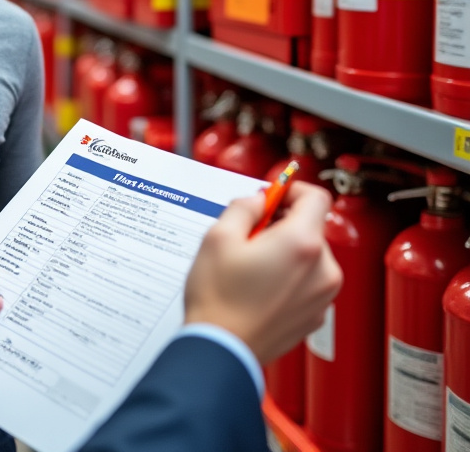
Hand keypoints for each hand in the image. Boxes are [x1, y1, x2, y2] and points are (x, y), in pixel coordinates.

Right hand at [183, 181, 341, 363]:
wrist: (223, 350)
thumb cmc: (218, 300)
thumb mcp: (217, 237)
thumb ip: (243, 206)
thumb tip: (257, 201)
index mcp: (301, 243)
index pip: (316, 197)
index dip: (292, 189)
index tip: (273, 194)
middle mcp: (322, 269)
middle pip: (310, 227)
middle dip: (281, 223)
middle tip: (248, 234)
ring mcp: (322, 295)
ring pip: (310, 255)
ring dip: (285, 251)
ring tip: (250, 265)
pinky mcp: (315, 315)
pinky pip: (307, 282)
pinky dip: (288, 276)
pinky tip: (258, 286)